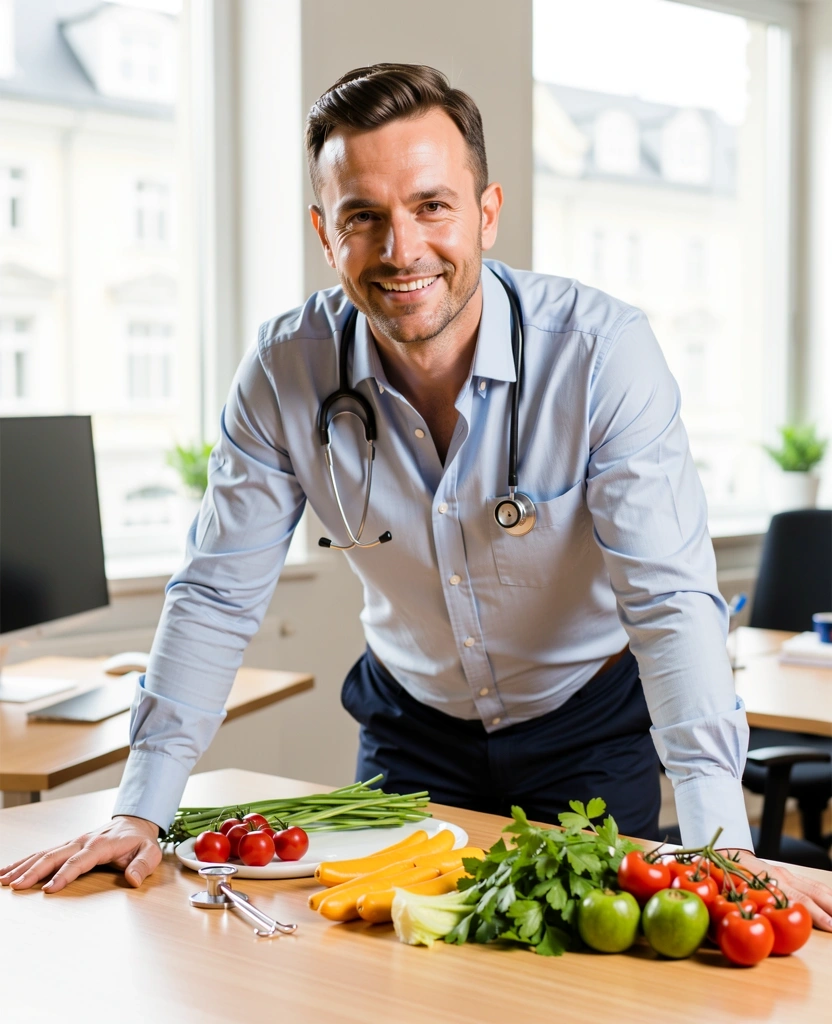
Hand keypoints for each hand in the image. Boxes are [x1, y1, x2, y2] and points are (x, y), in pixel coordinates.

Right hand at [0, 815, 161, 892]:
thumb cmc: (140, 841)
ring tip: (3, 880)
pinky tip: (8, 871)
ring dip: (23, 866)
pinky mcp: (67, 846)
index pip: (79, 862)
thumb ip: (143, 865)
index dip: (64, 875)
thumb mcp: (151, 852)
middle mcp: (82, 842)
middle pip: (54, 856)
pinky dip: (24, 861)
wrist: (134, 823)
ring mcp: (72, 842)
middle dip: (34, 872)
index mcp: (101, 845)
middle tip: (16, 887)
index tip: (49, 890)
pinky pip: (43, 853)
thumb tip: (133, 880)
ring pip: (44, 853)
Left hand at [719, 848, 831, 931]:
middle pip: (811, 894)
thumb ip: (725, 903)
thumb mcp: (720, 887)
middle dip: (830, 909)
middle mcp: (780, 878)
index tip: (830, 925)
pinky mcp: (786, 875)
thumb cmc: (719, 873)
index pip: (795, 900)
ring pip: (815, 888)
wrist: (719, 850)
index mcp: (766, 882)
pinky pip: (810, 884)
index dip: (814, 914)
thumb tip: (729, 918)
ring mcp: (785, 875)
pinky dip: (826, 894)